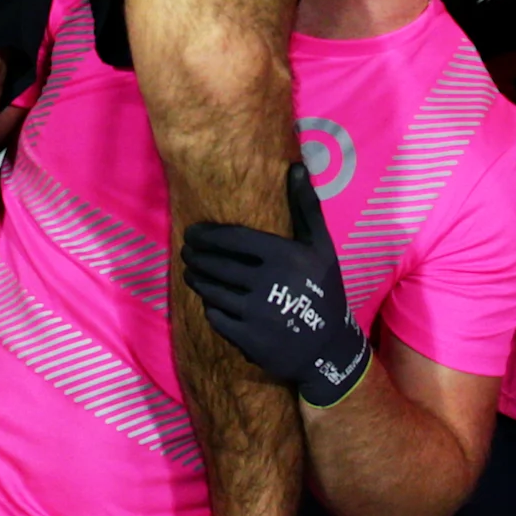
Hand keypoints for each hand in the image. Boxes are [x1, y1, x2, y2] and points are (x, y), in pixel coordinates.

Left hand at [181, 164, 369, 409]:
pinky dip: (209, 307)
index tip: (192, 232)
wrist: (328, 348)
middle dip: (195, 257)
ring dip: (196, 279)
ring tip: (191, 273)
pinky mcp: (247, 339)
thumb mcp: (321, 247)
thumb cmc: (324, 290)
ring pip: (212, 290)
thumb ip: (306, 206)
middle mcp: (267, 283)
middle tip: (187, 252)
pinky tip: (209, 300)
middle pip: (216, 264)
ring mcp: (255, 313)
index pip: (232, 239)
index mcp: (283, 256)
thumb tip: (296, 166)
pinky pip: (215, 317)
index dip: (207, 235)